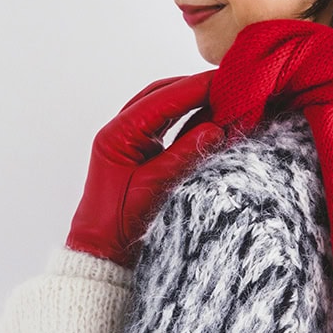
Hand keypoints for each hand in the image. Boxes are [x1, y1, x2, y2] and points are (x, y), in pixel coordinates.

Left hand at [66, 71, 222, 266]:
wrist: (103, 252)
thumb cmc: (120, 225)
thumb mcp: (156, 187)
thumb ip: (186, 153)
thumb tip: (218, 126)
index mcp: (118, 135)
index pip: (163, 99)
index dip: (195, 87)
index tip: (226, 79)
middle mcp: (120, 131)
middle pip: (161, 95)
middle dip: (194, 88)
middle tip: (229, 84)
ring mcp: (129, 141)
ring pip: (163, 107)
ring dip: (192, 101)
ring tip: (224, 98)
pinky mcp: (139, 153)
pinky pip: (166, 126)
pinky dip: (188, 120)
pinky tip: (211, 119)